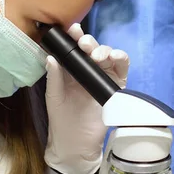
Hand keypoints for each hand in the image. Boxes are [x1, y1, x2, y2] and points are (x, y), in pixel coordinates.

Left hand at [44, 24, 128, 173]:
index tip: (72, 30)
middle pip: (92, 48)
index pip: (74, 49)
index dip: (74, 37)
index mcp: (71, 70)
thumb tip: (51, 57)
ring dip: (105, 49)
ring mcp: (103, 77)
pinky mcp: (116, 86)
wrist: (76, 143)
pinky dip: (121, 58)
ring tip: (97, 55)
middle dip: (90, 42)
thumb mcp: (54, 96)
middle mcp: (88, 70)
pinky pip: (122, 68)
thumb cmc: (62, 119)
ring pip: (108, 55)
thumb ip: (54, 77)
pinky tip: (115, 57)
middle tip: (84, 44)